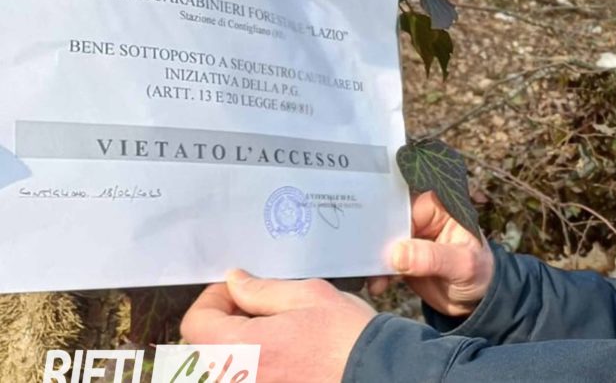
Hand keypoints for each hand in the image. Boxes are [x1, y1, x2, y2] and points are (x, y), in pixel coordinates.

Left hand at [181, 269, 376, 382]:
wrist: (380, 375)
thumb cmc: (348, 337)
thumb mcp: (310, 295)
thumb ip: (263, 289)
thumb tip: (235, 282)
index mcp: (242, 348)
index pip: (195, 323)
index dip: (213, 299)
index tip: (238, 291)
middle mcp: (238, 378)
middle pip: (204, 348)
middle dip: (225, 322)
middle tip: (257, 308)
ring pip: (225, 366)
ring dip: (239, 345)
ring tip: (275, 332)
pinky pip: (248, 377)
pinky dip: (256, 364)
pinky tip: (285, 354)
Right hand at [368, 191, 493, 316]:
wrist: (476, 300)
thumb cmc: (480, 273)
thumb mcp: (463, 265)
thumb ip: (433, 258)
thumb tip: (399, 254)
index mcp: (439, 207)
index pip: (405, 207)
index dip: (388, 222)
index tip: (374, 239)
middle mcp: (422, 217)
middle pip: (388, 221)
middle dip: (374, 241)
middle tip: (364, 260)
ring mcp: (410, 237)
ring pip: (381, 242)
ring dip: (373, 260)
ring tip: (374, 279)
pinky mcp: (402, 256)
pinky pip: (381, 259)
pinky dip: (375, 272)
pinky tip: (376, 286)